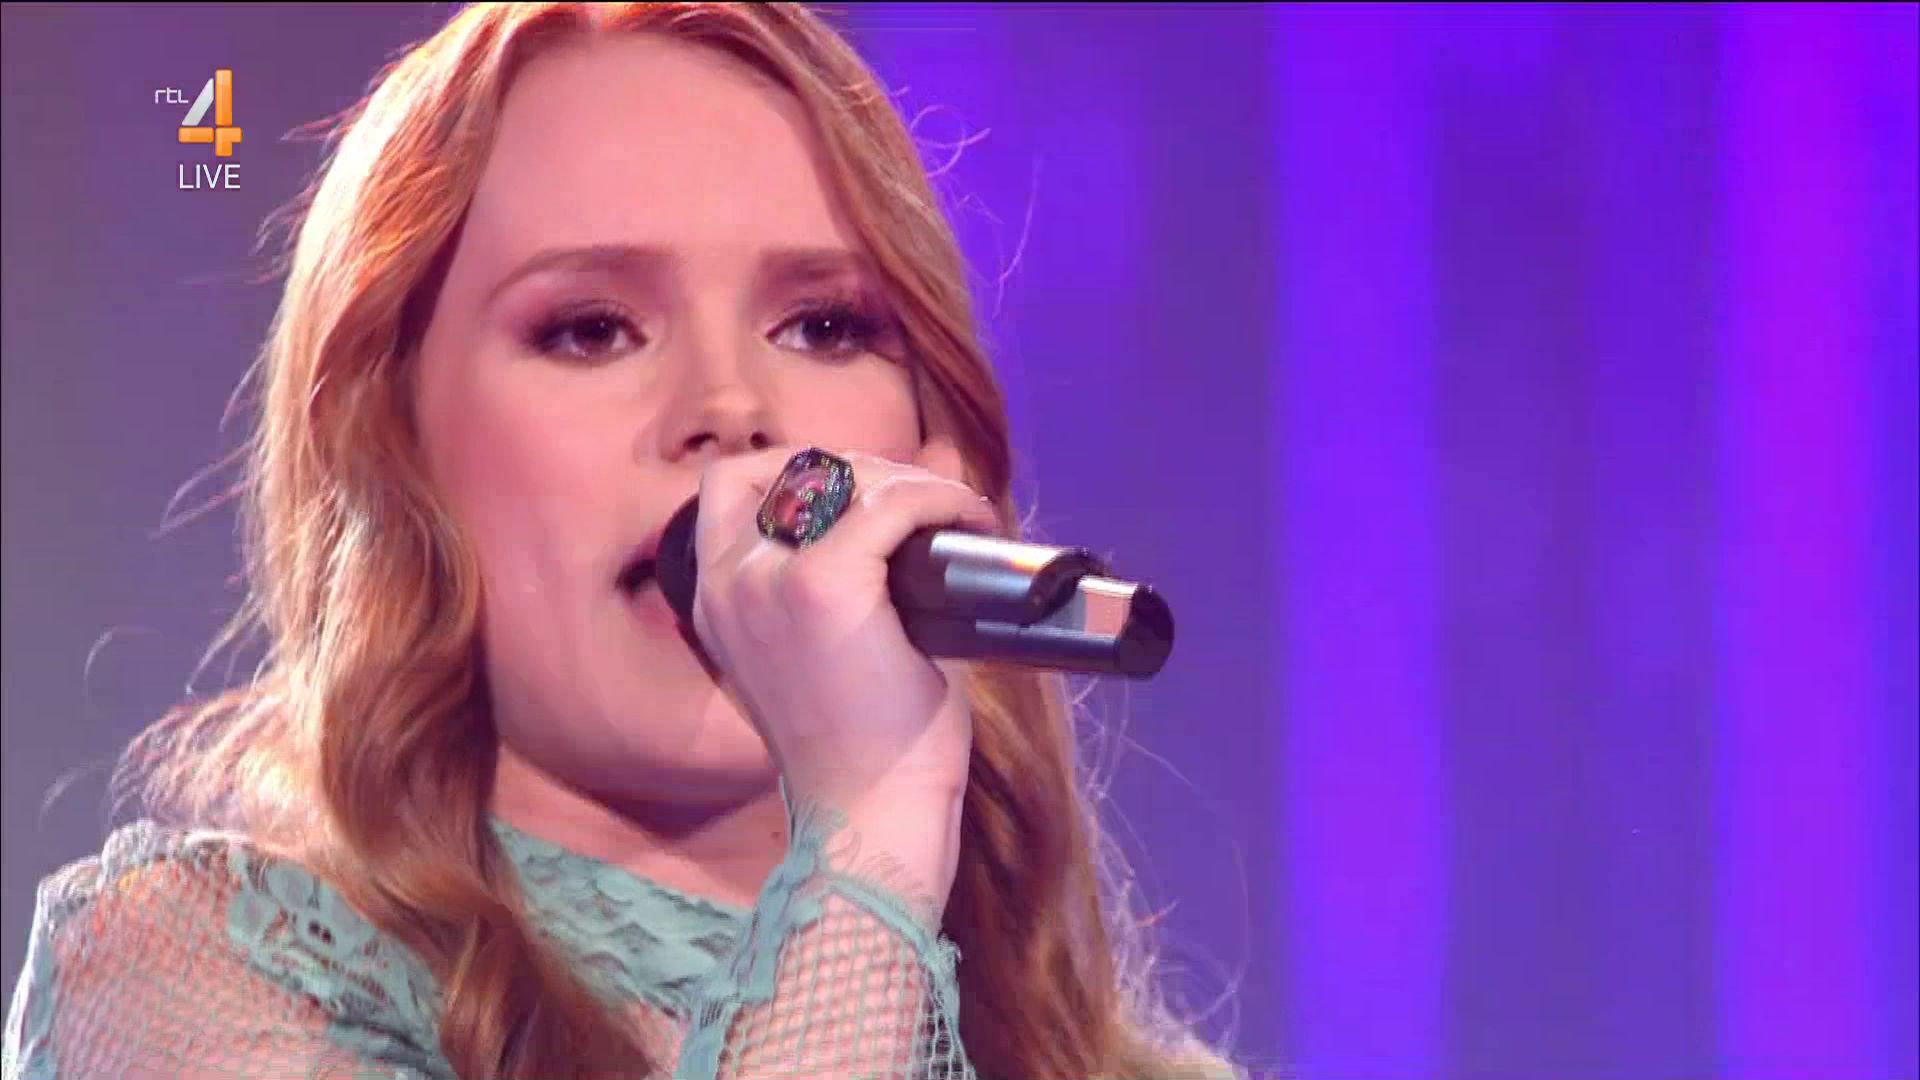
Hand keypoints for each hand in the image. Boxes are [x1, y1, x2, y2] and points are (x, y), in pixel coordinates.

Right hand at [685, 438, 996, 816]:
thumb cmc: (868, 738)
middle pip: (795, 465)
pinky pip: (893, 504)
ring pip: (848, 476)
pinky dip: (941, 501)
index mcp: (715, 597)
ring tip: (955, 516)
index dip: (802, 468)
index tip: (866, 495)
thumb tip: (938, 452)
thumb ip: (867, 549)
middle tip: (927, 506)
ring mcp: (769, 580)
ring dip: (910, 483)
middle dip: (870, 471)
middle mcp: (728, 580)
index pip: (732, 482)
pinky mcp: (824, 585)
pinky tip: (972, 524)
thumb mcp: (845, 632)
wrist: (871, 810)